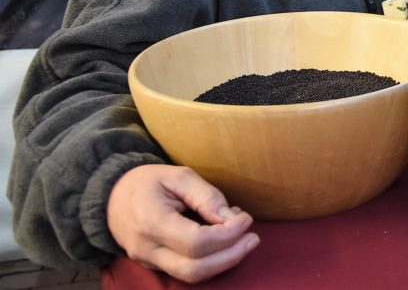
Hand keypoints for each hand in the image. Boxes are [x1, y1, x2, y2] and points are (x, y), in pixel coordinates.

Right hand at [108, 164, 258, 282]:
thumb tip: (231, 218)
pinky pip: (186, 272)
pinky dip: (210, 261)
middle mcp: (147, 249)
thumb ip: (206, 196)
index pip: (196, 243)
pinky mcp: (154, 266)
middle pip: (195, 269)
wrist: (110, 197)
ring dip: (224, 262)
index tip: (246, 218)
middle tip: (253, 237)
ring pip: (191, 276)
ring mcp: (149, 262)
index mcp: (151, 223)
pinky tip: (224, 242)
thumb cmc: (147, 182)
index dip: (227, 235)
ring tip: (245, 241)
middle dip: (231, 256)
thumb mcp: (178, 176)